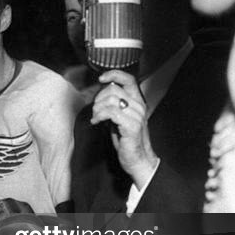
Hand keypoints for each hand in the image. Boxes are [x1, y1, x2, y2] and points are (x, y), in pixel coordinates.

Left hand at [91, 70, 157, 188]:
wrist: (138, 160)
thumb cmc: (126, 139)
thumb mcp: (118, 117)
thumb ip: (114, 104)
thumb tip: (101, 91)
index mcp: (138, 101)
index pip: (129, 79)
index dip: (114, 74)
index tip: (101, 79)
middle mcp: (139, 106)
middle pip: (114, 89)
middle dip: (98, 98)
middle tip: (95, 111)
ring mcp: (137, 116)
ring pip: (111, 100)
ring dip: (97, 109)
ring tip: (96, 118)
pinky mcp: (132, 126)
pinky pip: (111, 112)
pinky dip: (99, 116)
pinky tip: (96, 122)